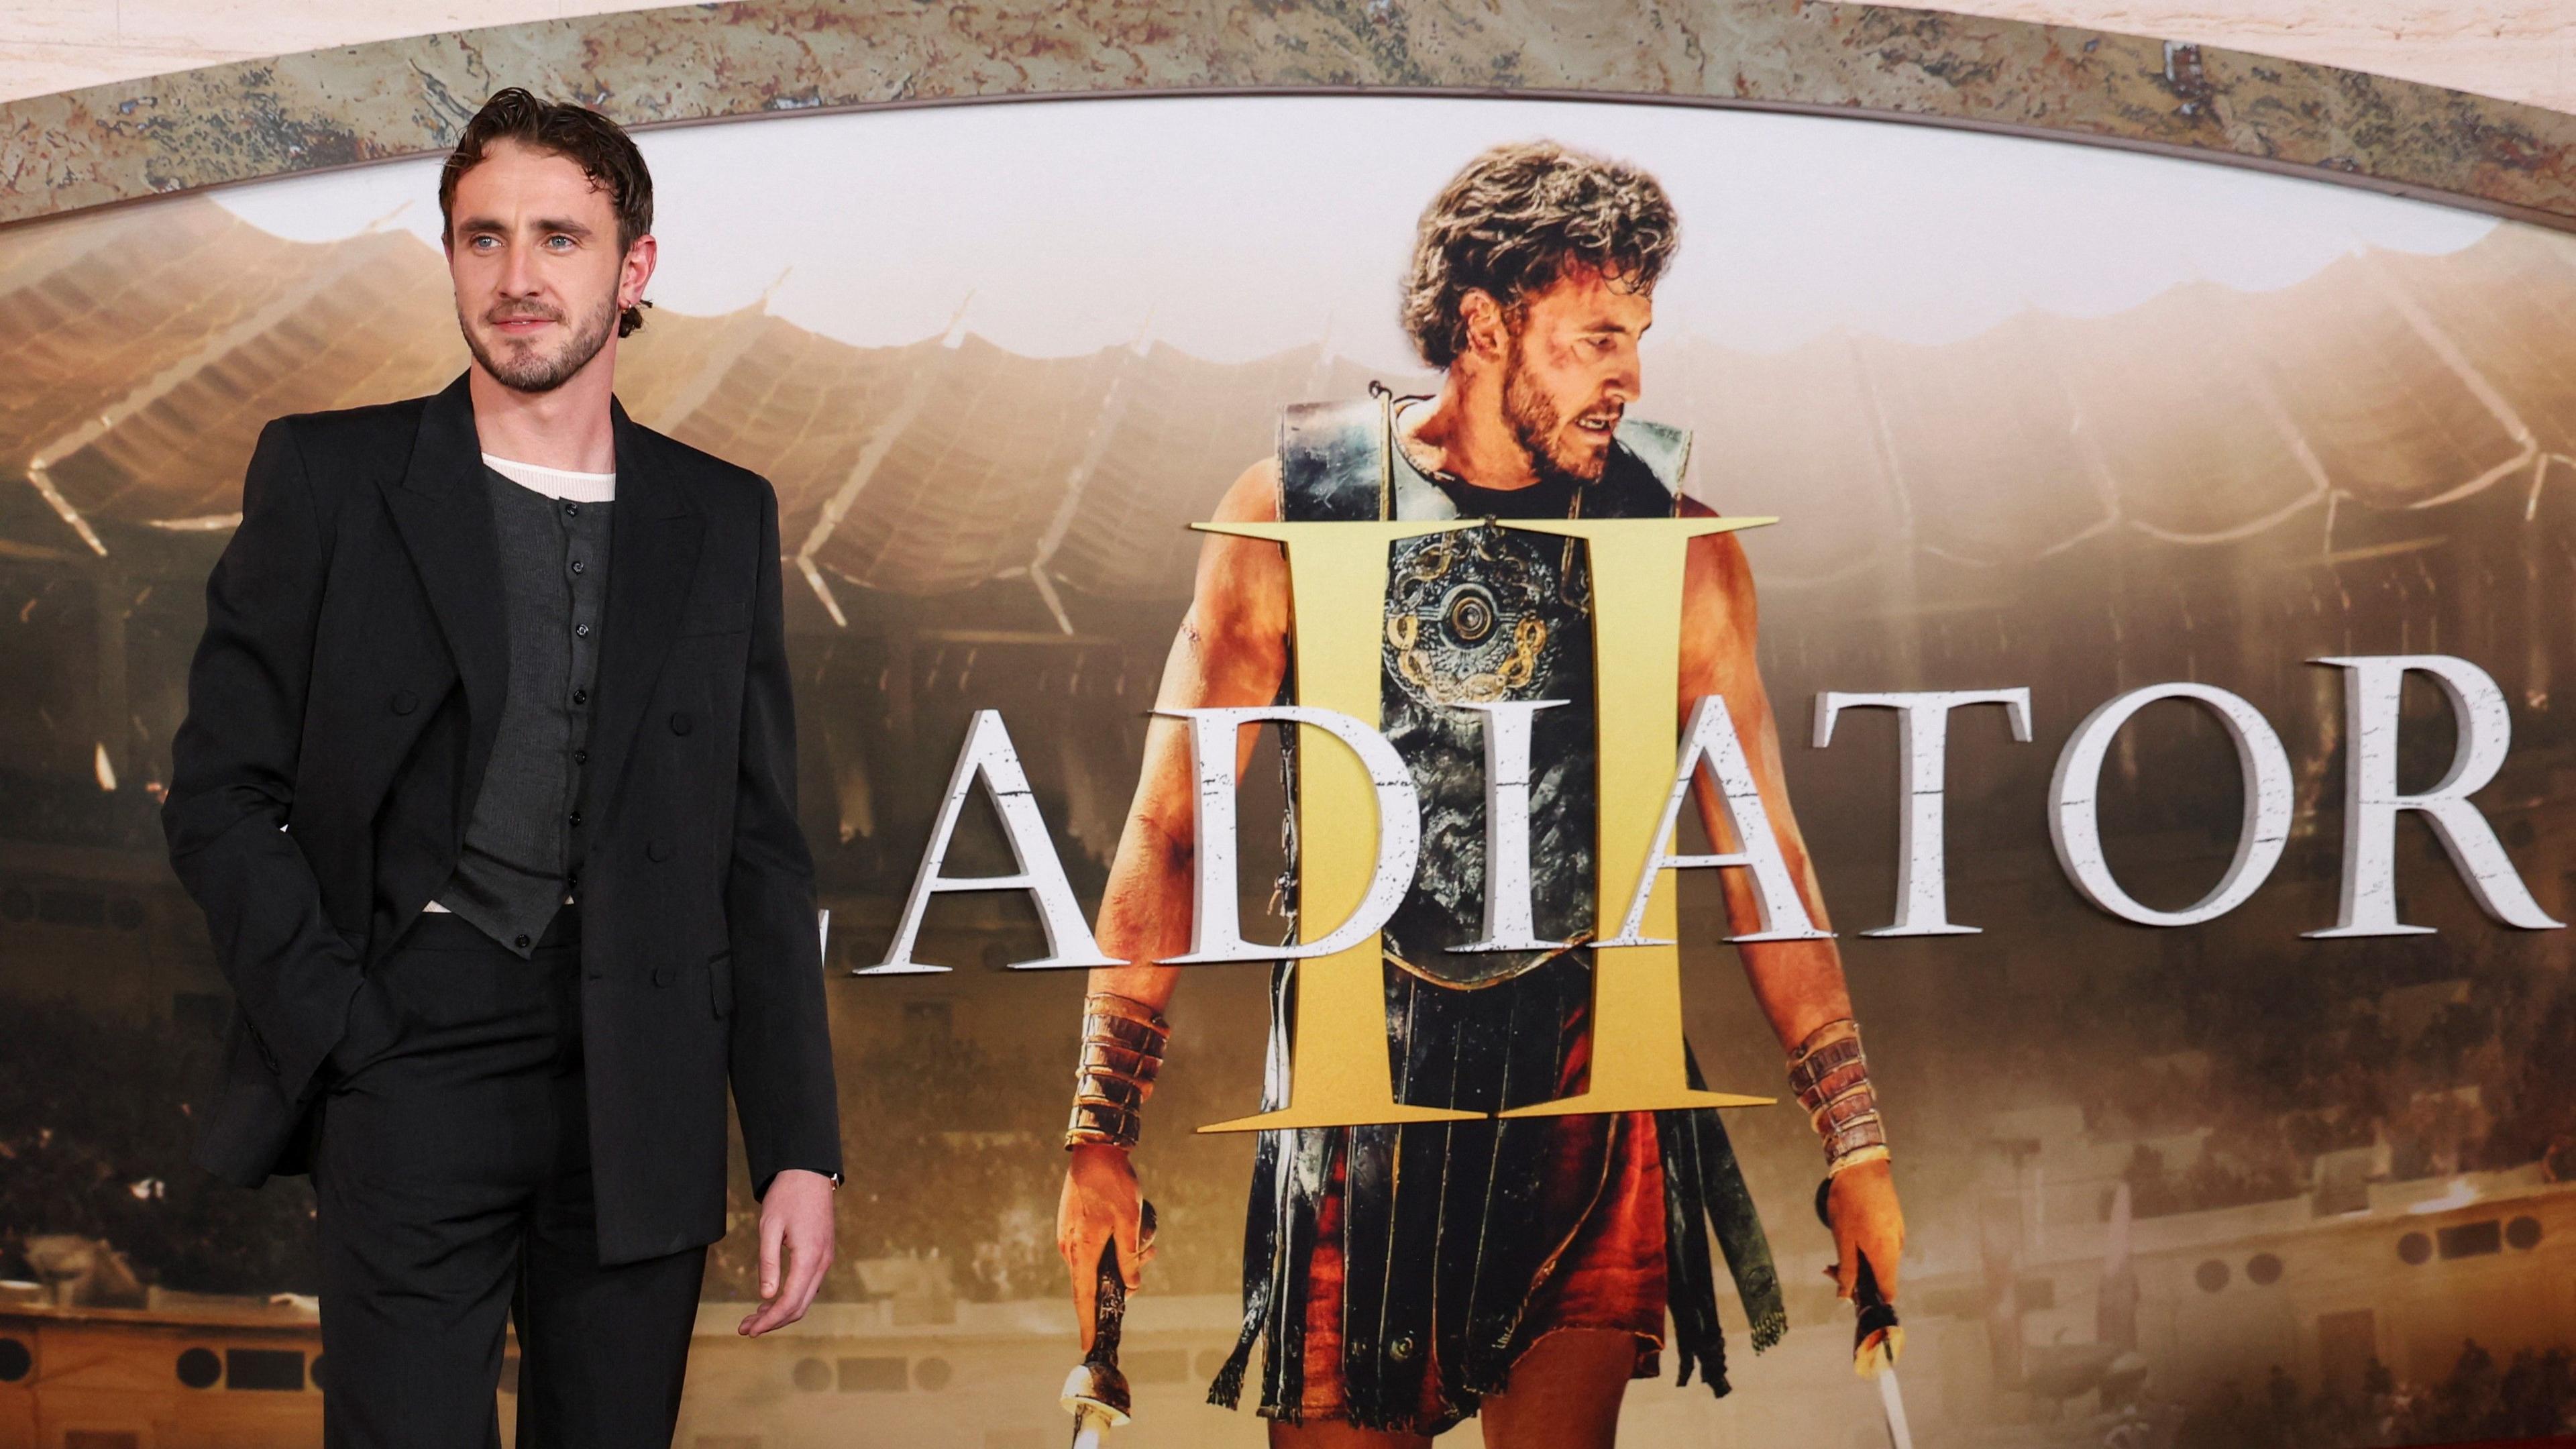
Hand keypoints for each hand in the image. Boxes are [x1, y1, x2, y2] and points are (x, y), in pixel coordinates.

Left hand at [737, 1169, 835, 1335]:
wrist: (809, 1173)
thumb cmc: (787, 1196)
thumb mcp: (770, 1227)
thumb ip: (768, 1263)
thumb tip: (766, 1296)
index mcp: (809, 1256)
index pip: (790, 1302)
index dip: (769, 1321)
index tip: (748, 1330)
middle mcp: (822, 1262)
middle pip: (800, 1307)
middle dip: (772, 1322)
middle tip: (745, 1328)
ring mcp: (825, 1259)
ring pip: (805, 1299)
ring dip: (780, 1312)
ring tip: (753, 1317)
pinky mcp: (823, 1255)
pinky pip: (808, 1286)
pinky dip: (790, 1299)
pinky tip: (770, 1299)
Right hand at [1057, 1143, 1148, 1350]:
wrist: (1095, 1151)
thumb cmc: (1114, 1186)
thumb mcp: (1130, 1223)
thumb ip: (1129, 1257)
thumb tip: (1132, 1286)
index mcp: (1081, 1251)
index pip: (1083, 1297)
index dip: (1087, 1322)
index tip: (1088, 1343)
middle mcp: (1070, 1248)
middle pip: (1094, 1280)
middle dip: (1120, 1279)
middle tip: (1145, 1257)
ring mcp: (1068, 1236)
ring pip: (1096, 1261)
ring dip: (1120, 1257)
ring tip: (1145, 1239)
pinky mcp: (1071, 1225)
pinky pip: (1092, 1247)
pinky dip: (1111, 1245)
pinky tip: (1131, 1229)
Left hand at [1825, 1158, 1903, 1302]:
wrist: (1862, 1165)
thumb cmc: (1849, 1203)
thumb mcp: (1843, 1239)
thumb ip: (1846, 1270)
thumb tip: (1845, 1297)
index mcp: (1885, 1254)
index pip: (1889, 1291)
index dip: (1872, 1299)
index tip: (1853, 1297)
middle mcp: (1897, 1246)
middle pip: (1882, 1276)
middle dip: (1857, 1278)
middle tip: (1830, 1269)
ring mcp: (1897, 1232)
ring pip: (1881, 1259)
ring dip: (1860, 1261)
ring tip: (1836, 1252)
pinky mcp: (1893, 1221)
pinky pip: (1883, 1243)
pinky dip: (1867, 1247)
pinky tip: (1850, 1238)